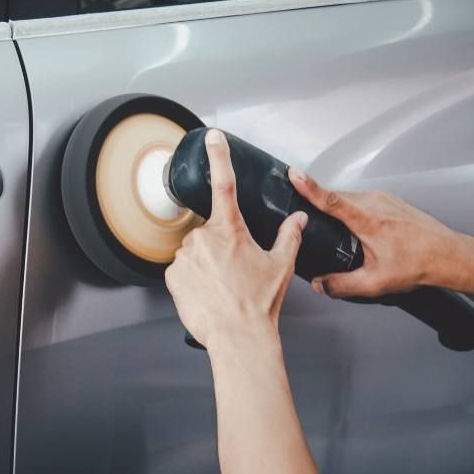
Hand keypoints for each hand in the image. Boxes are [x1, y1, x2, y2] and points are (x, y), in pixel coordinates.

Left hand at [165, 129, 307, 352]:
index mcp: (231, 230)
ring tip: (222, 286)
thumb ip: (290, 236)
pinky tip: (207, 293)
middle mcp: (204, 238)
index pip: (224, 184)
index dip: (219, 156)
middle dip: (220, 246)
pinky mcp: (172, 275)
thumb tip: (301, 219)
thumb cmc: (259, 303)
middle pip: (209, 232)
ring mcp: (184, 256)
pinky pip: (181, 269)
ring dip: (205, 263)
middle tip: (235, 271)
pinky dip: (192, 278)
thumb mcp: (281, 265)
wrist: (238, 336)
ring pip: (194, 252)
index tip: (212, 137)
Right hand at [288, 168, 473, 297]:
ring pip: (349, 196)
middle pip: (336, 196)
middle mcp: (375, 203)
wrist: (449, 256)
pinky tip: (355, 224)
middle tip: (304, 210)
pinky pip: (362, 198)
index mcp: (368, 220)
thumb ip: (342, 285)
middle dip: (317, 200)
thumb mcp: (375, 283)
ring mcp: (385, 198)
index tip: (294, 174)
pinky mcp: (391, 199)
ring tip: (332, 224)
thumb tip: (320, 285)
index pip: (331, 199)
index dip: (309, 186)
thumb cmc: (418, 265)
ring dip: (337, 206)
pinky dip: (352, 207)